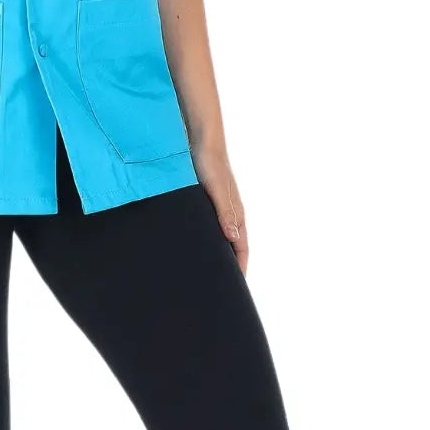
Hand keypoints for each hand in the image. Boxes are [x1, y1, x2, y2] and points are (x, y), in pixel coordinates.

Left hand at [191, 143, 247, 272]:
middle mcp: (228, 213)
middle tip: (216, 285)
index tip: (235, 288)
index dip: (240, 267)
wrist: (199, 141)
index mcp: (236, 213)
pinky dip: (202, 238)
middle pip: (230, 245)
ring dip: (212, 251)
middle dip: (226, 264)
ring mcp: (216, 208)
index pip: (242, 248)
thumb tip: (234, 239)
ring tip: (200, 269)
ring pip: (217, 236)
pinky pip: (205, 226)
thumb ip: (225, 213)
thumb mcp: (217, 190)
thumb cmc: (210, 164)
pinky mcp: (203, 202)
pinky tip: (188, 244)